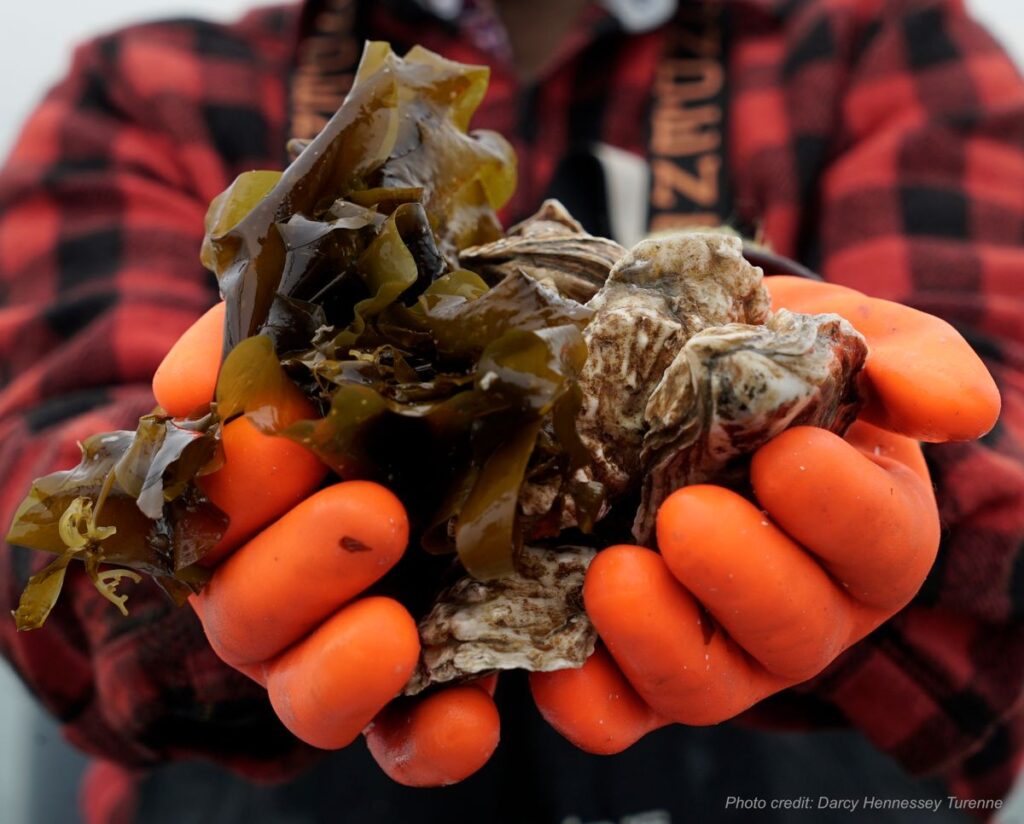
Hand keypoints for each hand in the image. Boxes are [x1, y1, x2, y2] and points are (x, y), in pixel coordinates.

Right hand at [153, 303, 499, 784]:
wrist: (490, 398)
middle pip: (246, 611)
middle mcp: (278, 585)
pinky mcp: (421, 693)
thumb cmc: (396, 362)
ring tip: (395, 632)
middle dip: (297, 567)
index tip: (281, 434)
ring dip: (337, 668)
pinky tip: (471, 720)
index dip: (233, 483)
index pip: (207, 509)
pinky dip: (431, 743)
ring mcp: (344, 644)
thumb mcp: (331, 326)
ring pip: (305, 693)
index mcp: (245, 503)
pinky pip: (408, 744)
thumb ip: (249, 344)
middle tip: (375, 515)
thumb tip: (186, 388)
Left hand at [530, 276, 1000, 753]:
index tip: (786, 453)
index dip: (841, 510)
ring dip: (658, 641)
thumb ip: (908, 364)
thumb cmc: (774, 366)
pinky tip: (553, 663)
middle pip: (794, 631)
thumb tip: (954, 408)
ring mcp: (717, 648)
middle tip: (686, 514)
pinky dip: (586, 699)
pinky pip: (617, 713)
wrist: (679, 386)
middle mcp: (801, 609)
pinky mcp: (635, 668)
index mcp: (868, 536)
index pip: (882, 543)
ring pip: (704, 685)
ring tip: (613, 573)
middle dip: (744, 578)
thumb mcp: (846, 340)